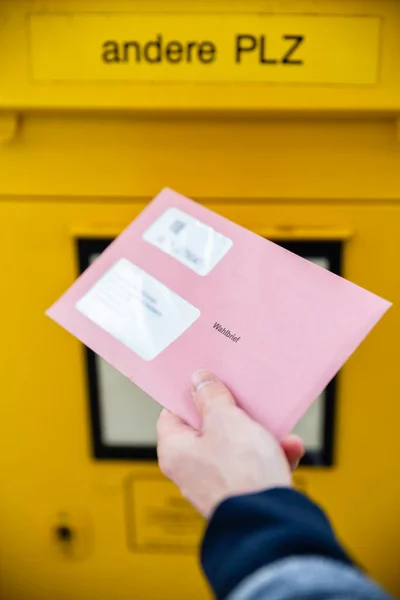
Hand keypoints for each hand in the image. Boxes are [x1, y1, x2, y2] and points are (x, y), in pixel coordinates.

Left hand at [157, 370, 304, 518]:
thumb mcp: (226, 420)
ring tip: (276, 425)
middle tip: (244, 399)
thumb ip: (211, 396)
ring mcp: (216, 484)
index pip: (172, 414)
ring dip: (259, 434)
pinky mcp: (242, 495)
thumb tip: (198, 380)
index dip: (190, 396)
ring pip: (236, 447)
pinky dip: (271, 456)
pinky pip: (254, 467)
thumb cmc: (241, 472)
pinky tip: (290, 448)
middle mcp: (190, 470)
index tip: (207, 381)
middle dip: (232, 414)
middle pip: (207, 429)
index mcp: (175, 451)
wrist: (272, 522)